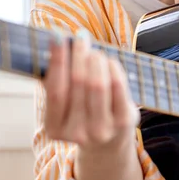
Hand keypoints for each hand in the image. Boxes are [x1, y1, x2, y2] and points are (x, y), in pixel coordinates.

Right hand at [42, 29, 138, 151]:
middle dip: (79, 54)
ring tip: (94, 52)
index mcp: (54, 129)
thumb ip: (55, 79)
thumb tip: (57, 42)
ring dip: (96, 59)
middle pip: (78, 83)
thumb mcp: (63, 104)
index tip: (56, 36)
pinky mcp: (124, 122)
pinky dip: (112, 67)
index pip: (55, 90)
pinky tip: (108, 61)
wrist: (107, 143)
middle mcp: (78, 133)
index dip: (56, 60)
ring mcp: (102, 130)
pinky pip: (118, 86)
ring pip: (98, 83)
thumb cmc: (80, 113)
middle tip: (80, 37)